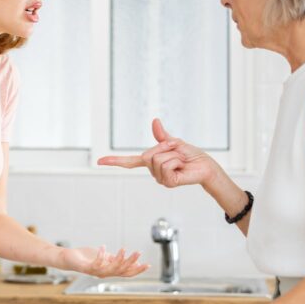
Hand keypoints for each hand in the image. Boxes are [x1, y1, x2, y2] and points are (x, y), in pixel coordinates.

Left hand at [59, 246, 148, 277]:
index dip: (137, 270)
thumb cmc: (85, 257)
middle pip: (121, 271)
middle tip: (138, 252)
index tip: (148, 264)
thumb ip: (113, 258)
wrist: (68, 259)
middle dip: (131, 262)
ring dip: (118, 259)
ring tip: (123, 249)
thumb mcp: (103, 256)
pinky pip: (96, 264)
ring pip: (111, 269)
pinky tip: (104, 247)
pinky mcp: (86, 268)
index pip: (126, 272)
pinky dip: (101, 256)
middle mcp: (104, 273)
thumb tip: (126, 258)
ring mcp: (95, 271)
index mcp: (109, 270)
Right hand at [97, 118, 217, 187]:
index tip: (99, 161)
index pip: (129, 162)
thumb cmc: (191, 155)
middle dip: (163, 147)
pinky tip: (181, 166)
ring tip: (181, 159)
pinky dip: (176, 160)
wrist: (205, 165)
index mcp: (151, 161)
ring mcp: (159, 178)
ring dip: (172, 154)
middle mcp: (153, 171)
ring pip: (157, 159)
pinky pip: (165, 165)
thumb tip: (155, 120)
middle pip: (147, 155)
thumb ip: (161, 135)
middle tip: (176, 150)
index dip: (114, 161)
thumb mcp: (173, 142)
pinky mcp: (168, 182)